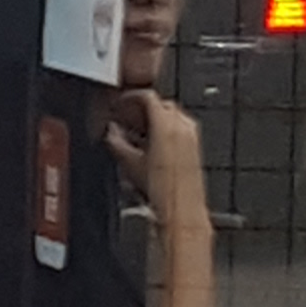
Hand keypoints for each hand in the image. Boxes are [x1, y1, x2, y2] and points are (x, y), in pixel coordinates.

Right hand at [106, 87, 203, 208]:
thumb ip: (117, 142)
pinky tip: (153, 146)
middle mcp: (182, 125)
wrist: (182, 209)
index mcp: (166, 123)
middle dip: (142, 110)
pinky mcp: (195, 147)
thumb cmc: (163, 191)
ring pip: (171, 116)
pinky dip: (165, 131)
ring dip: (154, 121)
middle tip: (125, 119)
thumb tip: (111, 133)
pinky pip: (179, 129)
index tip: (120, 104)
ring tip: (138, 134)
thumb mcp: (130, 163)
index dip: (130, 98)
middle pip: (160, 105)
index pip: (147, 97)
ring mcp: (191, 135)